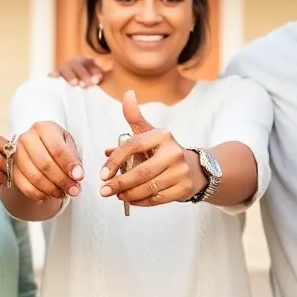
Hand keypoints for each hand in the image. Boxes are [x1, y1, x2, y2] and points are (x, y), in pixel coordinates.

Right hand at [9, 121, 83, 201]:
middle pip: (45, 164)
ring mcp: (16, 154)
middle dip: (62, 180)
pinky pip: (24, 186)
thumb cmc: (56, 145)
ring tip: (63, 193)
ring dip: (51, 189)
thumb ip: (74, 159)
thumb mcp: (68, 145)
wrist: (38, 146)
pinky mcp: (11, 169)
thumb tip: (77, 176)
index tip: (79, 177)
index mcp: (43, 128)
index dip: (68, 165)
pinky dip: (39, 194)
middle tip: (74, 190)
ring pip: (34, 177)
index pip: (57, 149)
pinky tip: (49, 194)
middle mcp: (26, 139)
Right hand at [50, 56, 106, 86]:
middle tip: (88, 84)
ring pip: (67, 69)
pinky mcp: (55, 74)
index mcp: (85, 61)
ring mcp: (64, 68)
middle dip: (84, 75)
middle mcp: (74, 63)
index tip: (99, 75)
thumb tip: (112, 66)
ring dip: (70, 76)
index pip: (91, 62)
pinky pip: (54, 74)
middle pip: (79, 66)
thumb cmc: (84, 78)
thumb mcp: (94, 75)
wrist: (66, 81)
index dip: (95, 67)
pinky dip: (53, 76)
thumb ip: (102, 72)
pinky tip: (53, 77)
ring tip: (74, 83)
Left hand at [98, 90, 206, 206]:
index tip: (102, 174)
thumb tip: (127, 95)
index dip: (115, 160)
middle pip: (141, 172)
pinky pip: (157, 199)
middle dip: (119, 183)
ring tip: (116, 195)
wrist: (194, 168)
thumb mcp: (149, 132)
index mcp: (162, 136)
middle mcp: (174, 152)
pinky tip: (130, 199)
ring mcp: (181, 171)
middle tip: (104, 190)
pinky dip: (140, 201)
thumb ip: (135, 116)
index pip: (133, 146)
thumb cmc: (163, 150)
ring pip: (148, 187)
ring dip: (128, 194)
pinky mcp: (184, 188)